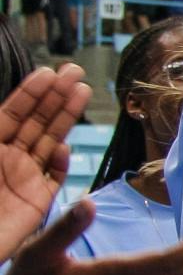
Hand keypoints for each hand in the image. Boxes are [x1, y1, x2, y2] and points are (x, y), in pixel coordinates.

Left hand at [0, 63, 88, 261]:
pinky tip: (63, 147)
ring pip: (48, 142)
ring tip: (83, 91)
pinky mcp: (36, 203)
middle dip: (55, 96)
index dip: (30, 93)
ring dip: (65, 117)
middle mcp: (6, 159)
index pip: (12, 113)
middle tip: (75, 72)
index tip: (49, 72)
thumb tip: (2, 114)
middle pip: (35, 122)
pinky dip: (60, 162)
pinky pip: (54, 177)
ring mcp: (22, 179)